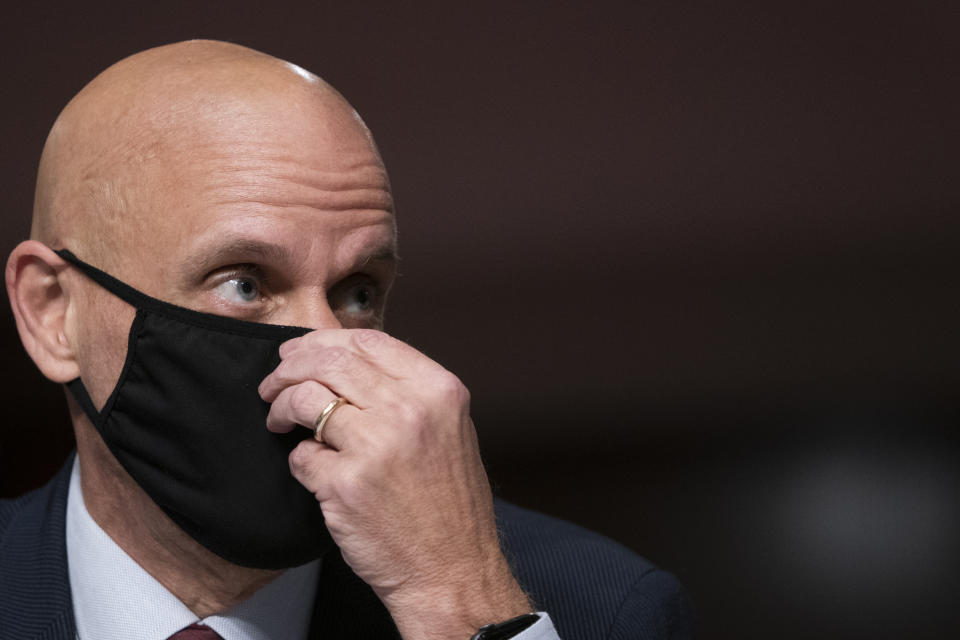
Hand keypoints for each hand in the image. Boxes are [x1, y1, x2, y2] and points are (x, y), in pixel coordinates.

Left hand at [259, 329, 530, 639]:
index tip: (301, 353)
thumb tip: (344, 362)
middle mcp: (410, 409)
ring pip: (306, 398)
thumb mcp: (448, 429)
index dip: (323, 341)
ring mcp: (376, 445)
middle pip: (329, 360)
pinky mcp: (346, 484)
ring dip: (281, 406)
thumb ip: (406, 391)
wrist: (453, 568)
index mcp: (438, 389)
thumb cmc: (448, 503)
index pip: (367, 340)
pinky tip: (312, 469)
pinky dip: (298, 459)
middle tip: (274, 383)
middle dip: (290, 367)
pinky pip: (301, 455)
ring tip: (279, 420)